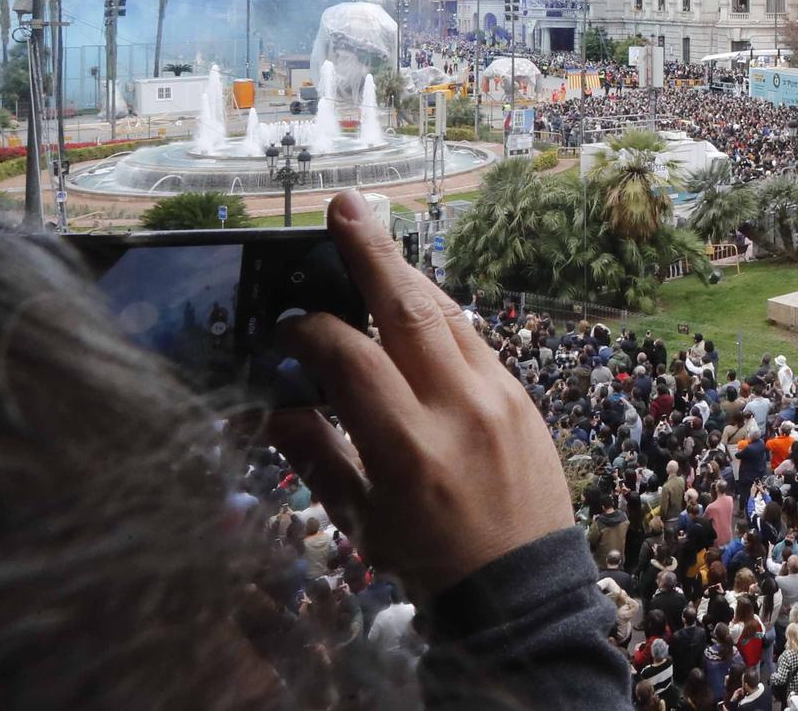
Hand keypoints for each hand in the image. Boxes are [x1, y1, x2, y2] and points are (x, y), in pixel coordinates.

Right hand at [270, 191, 572, 592]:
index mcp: (411, 449)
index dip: (313, 332)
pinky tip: (413, 302)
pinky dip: (439, 315)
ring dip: (408, 275)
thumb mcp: (362, 521)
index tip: (288, 324)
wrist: (522, 589)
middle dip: (373, 254)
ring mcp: (500, 398)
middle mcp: (460, 411)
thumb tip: (275, 409)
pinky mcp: (523, 396)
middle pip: (412, 310)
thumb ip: (317, 457)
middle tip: (345, 207)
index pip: (353, 360)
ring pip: (449, 314)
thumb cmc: (431, 560)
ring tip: (372, 240)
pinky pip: (475, 339)